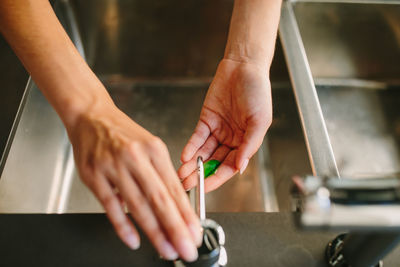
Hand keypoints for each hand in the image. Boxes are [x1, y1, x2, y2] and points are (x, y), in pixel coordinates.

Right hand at [67, 103, 201, 261]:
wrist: (91, 115)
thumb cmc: (123, 133)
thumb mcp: (150, 146)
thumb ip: (161, 174)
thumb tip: (176, 203)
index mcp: (154, 150)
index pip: (174, 188)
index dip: (187, 214)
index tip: (195, 232)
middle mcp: (136, 157)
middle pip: (159, 199)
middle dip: (175, 228)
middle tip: (186, 249)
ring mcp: (113, 166)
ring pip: (137, 205)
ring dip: (154, 231)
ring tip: (166, 249)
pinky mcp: (94, 175)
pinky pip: (110, 205)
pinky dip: (122, 225)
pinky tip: (134, 240)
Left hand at [178, 59, 271, 191]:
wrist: (243, 66)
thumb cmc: (258, 91)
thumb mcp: (259, 121)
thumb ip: (249, 145)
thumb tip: (240, 168)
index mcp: (246, 143)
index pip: (229, 167)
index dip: (216, 179)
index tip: (203, 188)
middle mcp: (231, 139)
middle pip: (214, 162)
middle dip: (200, 174)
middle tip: (186, 184)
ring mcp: (218, 130)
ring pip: (203, 152)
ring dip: (192, 163)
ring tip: (181, 174)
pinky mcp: (206, 119)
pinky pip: (197, 137)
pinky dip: (191, 147)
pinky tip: (185, 156)